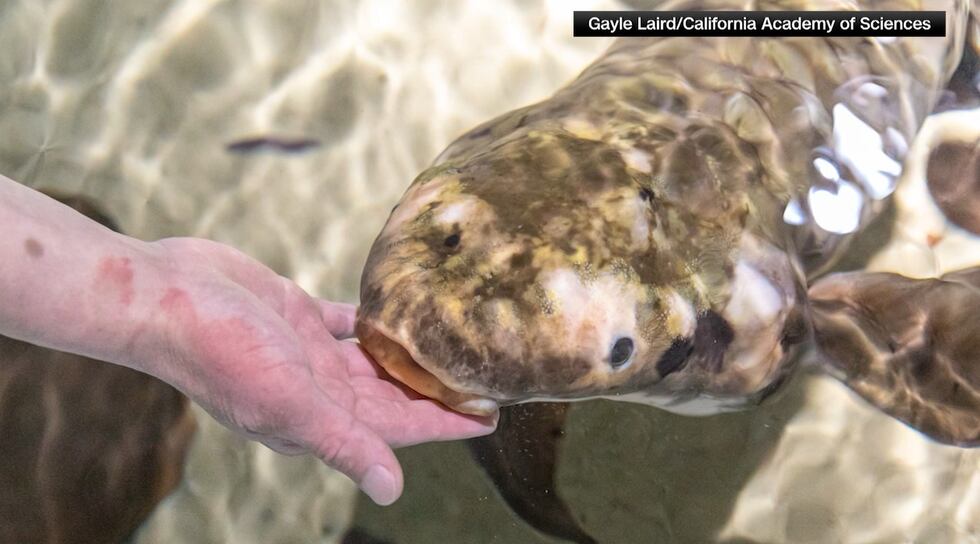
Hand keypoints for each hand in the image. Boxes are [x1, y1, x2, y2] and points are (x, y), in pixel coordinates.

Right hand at [143, 238, 496, 504]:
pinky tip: (401, 307)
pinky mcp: (296, 313)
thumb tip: (392, 490)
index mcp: (320, 416)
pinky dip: (374, 317)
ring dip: (410, 354)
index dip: (445, 422)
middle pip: (394, 394)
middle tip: (485, 372)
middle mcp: (319, 388)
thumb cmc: (219, 351)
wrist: (162, 297)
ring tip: (453, 343)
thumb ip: (343, 441)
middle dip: (437, 388)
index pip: (400, 426)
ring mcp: (307, 351)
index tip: (491, 414)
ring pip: (374, 358)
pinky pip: (347, 319)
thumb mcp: (287, 401)